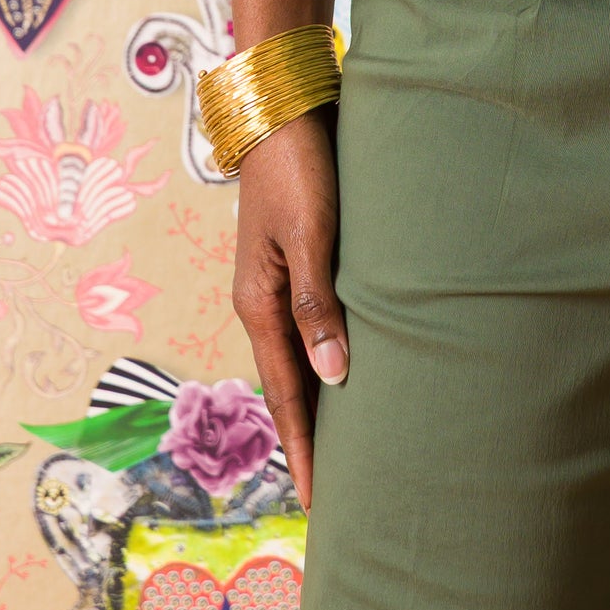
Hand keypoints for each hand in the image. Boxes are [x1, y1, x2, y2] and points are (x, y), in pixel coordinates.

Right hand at [231, 109, 346, 509]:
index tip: (321, 503)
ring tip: (348, 450)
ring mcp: (279, 283)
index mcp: (259, 305)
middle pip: (292, 387)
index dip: (306, 450)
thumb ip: (319, 304)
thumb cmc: (299, 167)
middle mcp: (265, 303)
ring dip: (321, 404)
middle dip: (311, 441)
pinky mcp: (300, 261)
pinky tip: (350, 373)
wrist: (284, 107)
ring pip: (304, 359)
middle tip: (338, 496)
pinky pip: (313, 328)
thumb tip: (333, 377)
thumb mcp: (310, 235)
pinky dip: (329, 360)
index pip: (287, 396)